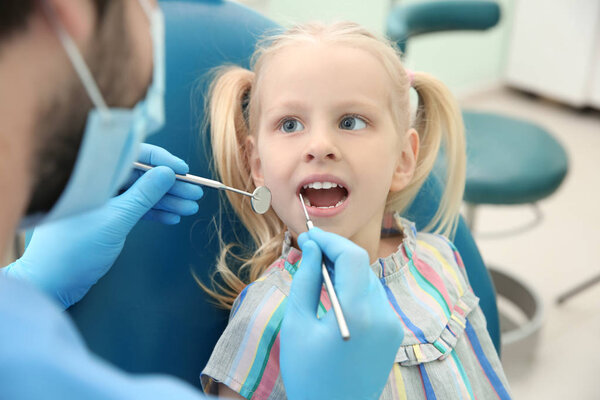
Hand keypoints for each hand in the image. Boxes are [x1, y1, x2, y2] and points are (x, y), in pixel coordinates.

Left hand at [2, 144, 202, 308]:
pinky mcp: (106, 218)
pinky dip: (153, 213)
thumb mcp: (116, 220)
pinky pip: (135, 209)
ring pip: (140, 194)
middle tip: (195, 194)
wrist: (51, 282)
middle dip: (169, 185)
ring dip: (166, 200)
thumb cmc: (75, 249)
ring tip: (191, 208)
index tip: (183, 171)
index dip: (161, 160)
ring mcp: (102, 201)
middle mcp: (98, 183)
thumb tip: (169, 172)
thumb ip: (144, 195)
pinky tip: (172, 218)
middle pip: (140, 175)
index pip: (132, 154)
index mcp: (93, 175)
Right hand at [280, 228, 403, 399]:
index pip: (352, 256)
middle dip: (335, 253)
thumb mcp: (297, 324)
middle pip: (361, 266)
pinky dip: (354, 288)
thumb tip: (310, 248)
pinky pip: (373, 298)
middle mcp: (382, 315)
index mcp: (357, 313)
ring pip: (367, 280)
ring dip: (344, 270)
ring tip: (317, 271)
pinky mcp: (393, 333)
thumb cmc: (308, 374)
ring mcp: (392, 324)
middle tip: (307, 250)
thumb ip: (305, 280)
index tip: (308, 236)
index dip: (330, 240)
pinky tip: (334, 293)